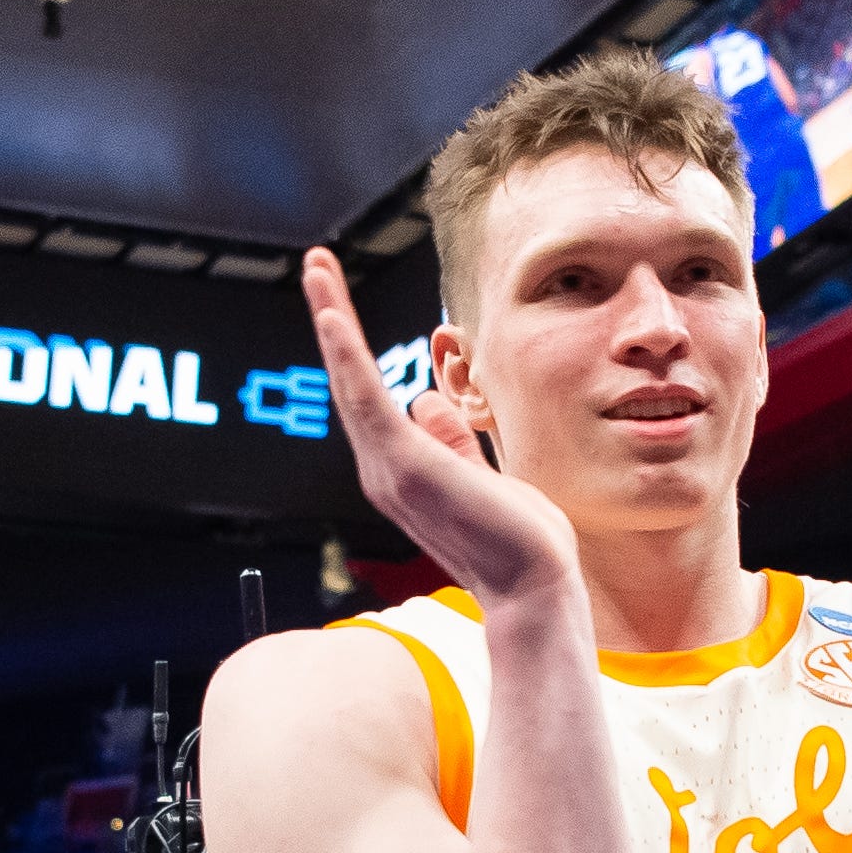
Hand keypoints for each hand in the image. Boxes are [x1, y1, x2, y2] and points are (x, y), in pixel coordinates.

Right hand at [300, 249, 579, 603]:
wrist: (534, 588)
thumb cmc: (519, 543)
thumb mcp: (484, 476)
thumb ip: (453, 440)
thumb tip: (426, 401)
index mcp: (402, 471)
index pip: (369, 397)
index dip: (352, 348)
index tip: (339, 302)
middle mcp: (383, 470)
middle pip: (348, 381)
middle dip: (332, 317)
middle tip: (317, 264)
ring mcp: (390, 469)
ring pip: (350, 382)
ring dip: (332, 319)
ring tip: (318, 269)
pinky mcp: (406, 465)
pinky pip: (367, 401)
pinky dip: (349, 357)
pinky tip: (334, 316)